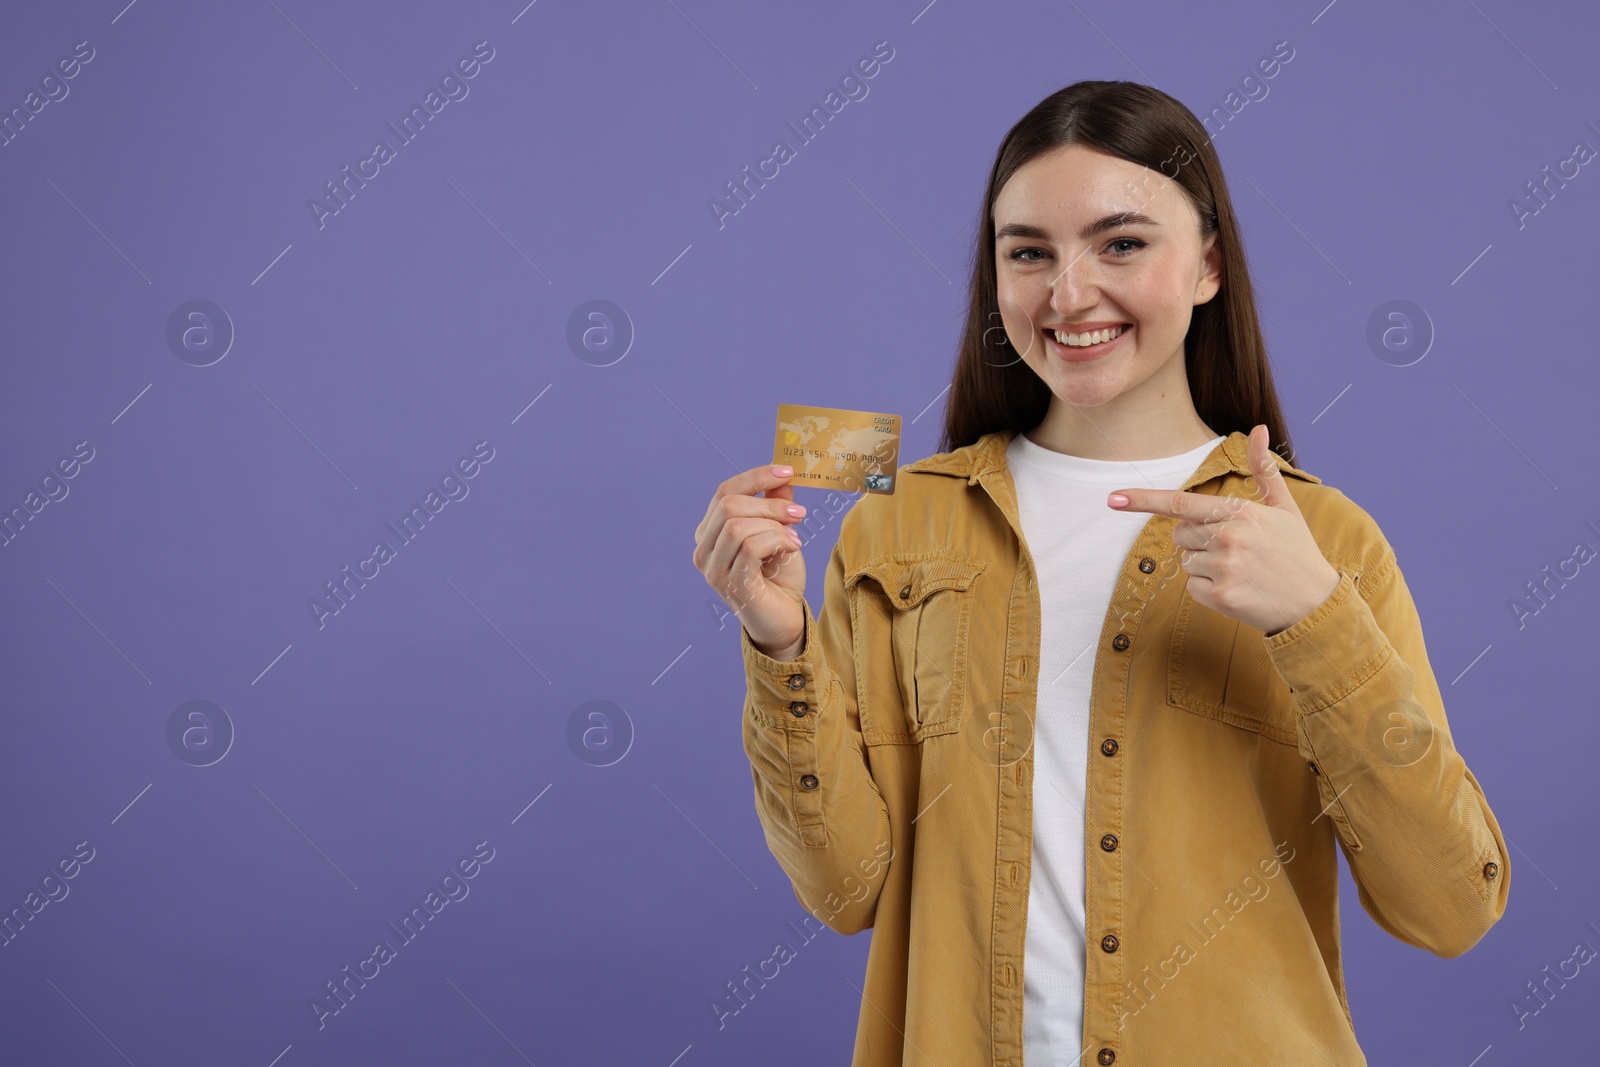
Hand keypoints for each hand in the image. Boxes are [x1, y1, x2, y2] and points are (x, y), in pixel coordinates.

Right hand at [693, 463, 808, 658]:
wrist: (785, 619)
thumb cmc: (779, 576)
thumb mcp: (779, 531)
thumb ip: (775, 504)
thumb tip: (783, 476)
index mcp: (710, 533)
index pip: (724, 492)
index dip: (756, 477)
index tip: (787, 471)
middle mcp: (704, 550)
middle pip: (729, 505)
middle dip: (769, 504)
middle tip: (799, 514)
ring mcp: (714, 569)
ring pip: (738, 525)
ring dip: (774, 525)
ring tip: (795, 538)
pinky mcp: (731, 584)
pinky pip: (751, 546)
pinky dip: (776, 540)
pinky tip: (792, 548)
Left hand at [1106, 424, 1340, 635]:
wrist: (1315, 605)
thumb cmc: (1297, 552)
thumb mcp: (1284, 508)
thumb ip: (1264, 470)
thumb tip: (1259, 428)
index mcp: (1240, 513)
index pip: (1181, 504)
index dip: (1143, 500)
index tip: (1112, 498)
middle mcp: (1228, 538)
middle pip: (1180, 534)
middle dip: (1198, 540)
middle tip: (1235, 550)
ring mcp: (1223, 568)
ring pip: (1186, 562)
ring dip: (1205, 567)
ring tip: (1241, 571)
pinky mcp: (1219, 596)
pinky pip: (1192, 587)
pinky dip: (1209, 591)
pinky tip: (1237, 589)